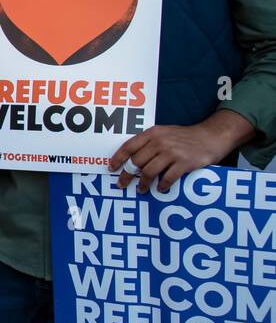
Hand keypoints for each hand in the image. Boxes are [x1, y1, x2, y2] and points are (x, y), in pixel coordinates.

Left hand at [109, 122, 236, 192]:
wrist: (211, 136)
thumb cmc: (184, 137)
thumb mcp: (164, 133)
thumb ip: (149, 142)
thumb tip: (130, 160)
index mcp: (152, 133)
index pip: (129, 146)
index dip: (118, 159)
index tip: (111, 169)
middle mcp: (160, 142)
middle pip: (136, 162)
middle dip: (127, 175)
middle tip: (122, 184)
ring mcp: (172, 152)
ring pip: (149, 172)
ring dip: (143, 184)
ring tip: (141, 189)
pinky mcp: (185, 163)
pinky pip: (167, 178)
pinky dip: (162, 186)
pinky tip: (161, 189)